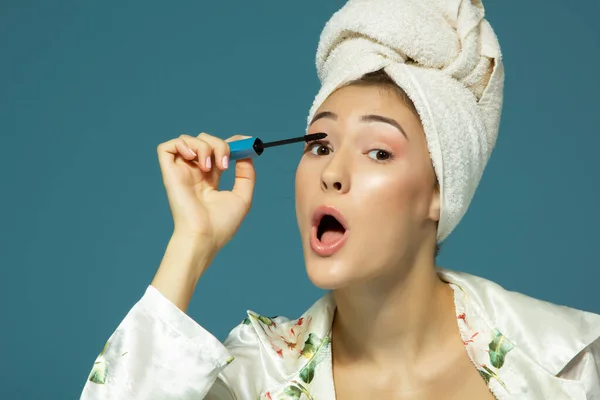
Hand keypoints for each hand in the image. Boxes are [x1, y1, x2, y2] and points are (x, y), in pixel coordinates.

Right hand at [157, 133, 255, 253]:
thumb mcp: (242, 197)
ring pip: (188, 139)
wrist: (204, 236)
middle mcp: (194, 173)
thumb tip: (246, 154)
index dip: (231, 141)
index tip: (246, 140)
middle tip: (225, 164)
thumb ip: (246, 175)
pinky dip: (182, 144)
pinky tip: (194, 159)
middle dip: (220, 144)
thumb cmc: (221, 224)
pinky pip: (167, 147)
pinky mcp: (169, 173)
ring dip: (204, 146)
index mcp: (210, 179)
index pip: (217, 150)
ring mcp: (181, 172)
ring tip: (208, 167)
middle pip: (205, 140)